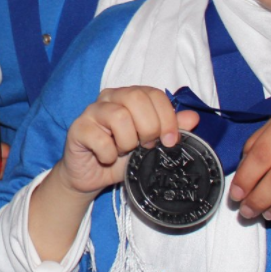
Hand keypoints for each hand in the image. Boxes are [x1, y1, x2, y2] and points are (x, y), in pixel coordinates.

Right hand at [54, 86, 198, 197]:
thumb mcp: (151, 145)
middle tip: (146, 146)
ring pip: (119, 116)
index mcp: (130, 97)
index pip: (154, 94)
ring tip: (123, 151)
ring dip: (127, 142)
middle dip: (149, 127)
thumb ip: (171, 129)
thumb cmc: (121, 157)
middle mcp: (110, 98)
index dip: (167, 117)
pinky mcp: (78, 128)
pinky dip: (108, 154)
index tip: (170, 140)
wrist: (92, 177)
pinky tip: (107, 158)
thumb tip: (193, 118)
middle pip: (136, 97)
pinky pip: (99, 137)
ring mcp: (91, 111)